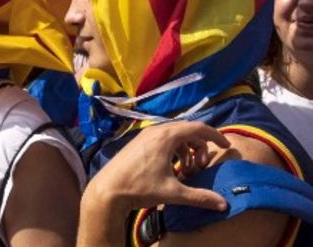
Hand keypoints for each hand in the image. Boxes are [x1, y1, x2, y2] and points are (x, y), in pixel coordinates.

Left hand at [85, 120, 230, 214]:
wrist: (108, 190)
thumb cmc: (140, 188)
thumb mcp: (173, 193)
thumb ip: (200, 197)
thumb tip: (224, 205)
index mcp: (166, 137)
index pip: (198, 128)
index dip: (215, 135)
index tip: (227, 146)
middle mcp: (155, 131)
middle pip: (187, 130)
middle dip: (200, 146)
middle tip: (203, 166)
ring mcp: (145, 135)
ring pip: (175, 135)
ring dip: (187, 149)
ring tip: (188, 170)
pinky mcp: (138, 143)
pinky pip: (163, 139)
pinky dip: (174, 150)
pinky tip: (174, 169)